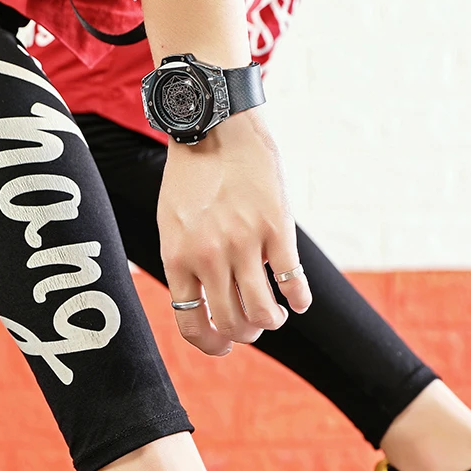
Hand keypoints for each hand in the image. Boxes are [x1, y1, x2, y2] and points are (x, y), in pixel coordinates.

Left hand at [157, 110, 311, 355]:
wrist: (216, 124)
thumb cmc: (191, 175)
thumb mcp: (171, 222)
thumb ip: (183, 262)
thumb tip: (200, 304)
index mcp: (178, 258)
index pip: (191, 323)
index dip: (210, 345)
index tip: (224, 347)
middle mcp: (209, 256)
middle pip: (231, 323)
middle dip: (244, 335)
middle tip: (252, 329)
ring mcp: (244, 243)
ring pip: (262, 312)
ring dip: (271, 322)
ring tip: (275, 317)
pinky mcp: (277, 229)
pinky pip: (292, 281)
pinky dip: (299, 299)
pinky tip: (299, 301)